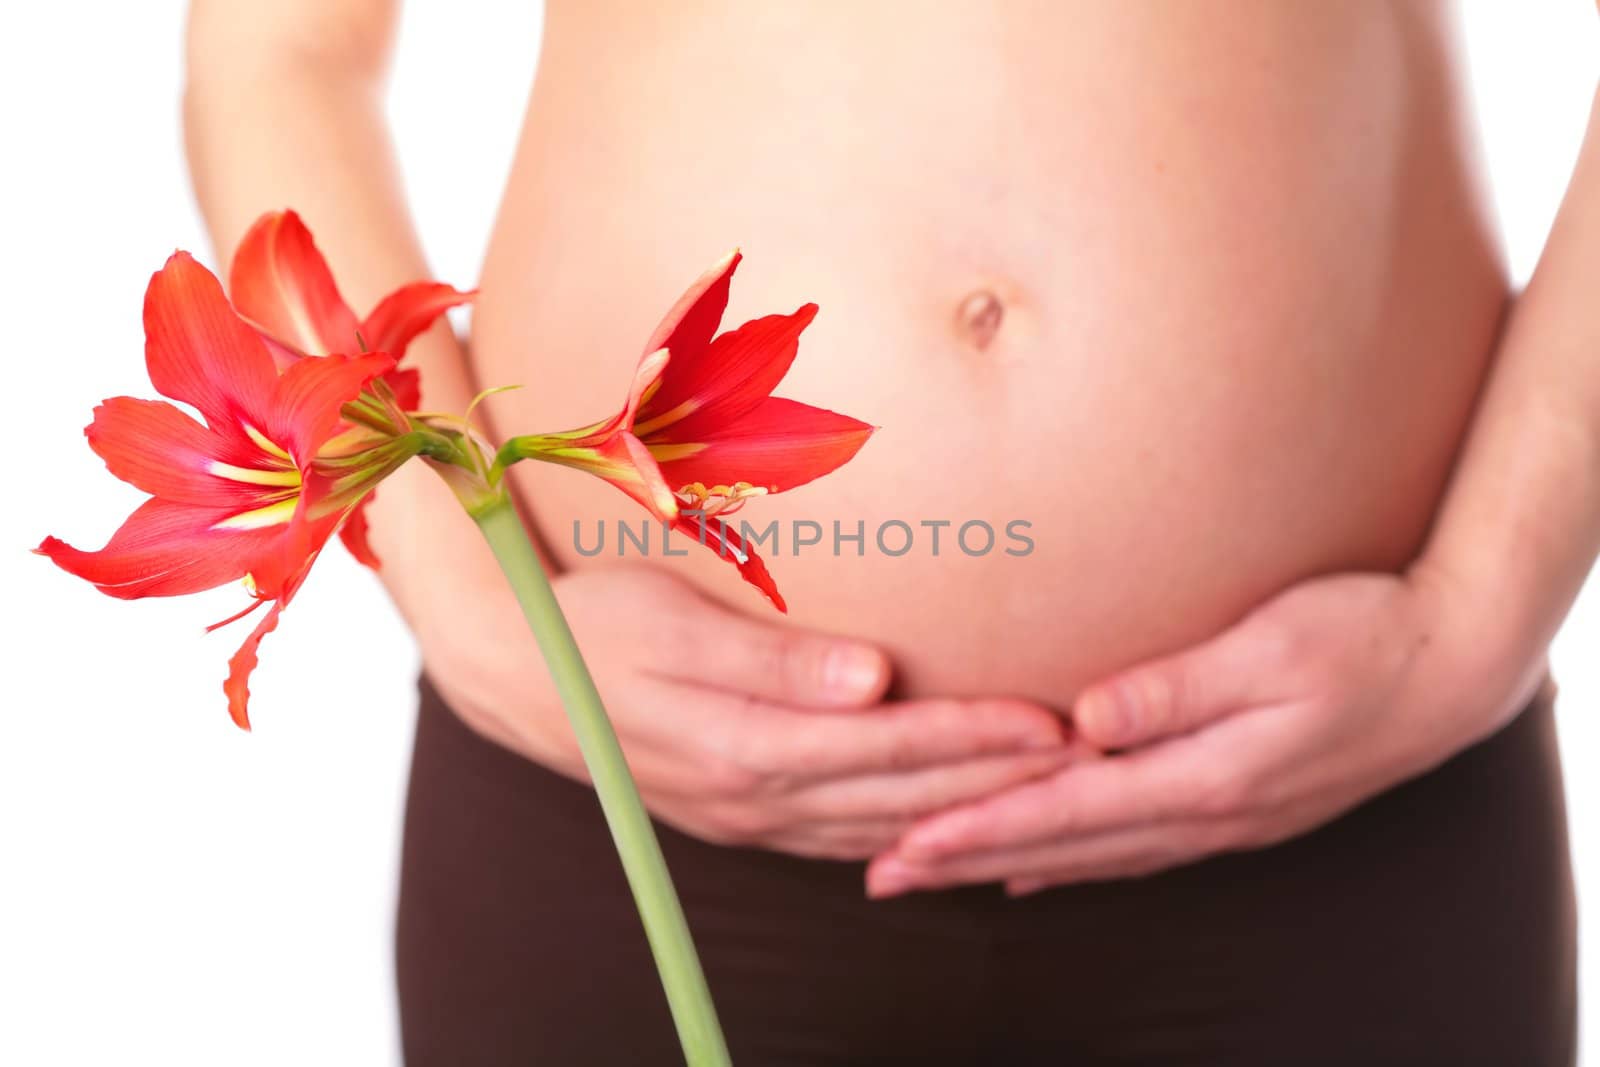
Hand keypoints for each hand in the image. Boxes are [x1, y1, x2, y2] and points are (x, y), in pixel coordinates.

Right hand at [427, 562, 1078, 859]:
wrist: (514, 678)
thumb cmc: (595, 628)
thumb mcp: (676, 625)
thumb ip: (776, 660)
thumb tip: (874, 680)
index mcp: (744, 746)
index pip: (889, 748)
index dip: (975, 737)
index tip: (1054, 721)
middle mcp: (752, 799)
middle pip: (899, 798)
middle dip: (996, 782)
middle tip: (1086, 762)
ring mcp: (745, 820)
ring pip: (878, 829)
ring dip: (963, 814)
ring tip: (1042, 793)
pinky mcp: (738, 818)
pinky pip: (840, 839)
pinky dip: (904, 837)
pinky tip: (945, 831)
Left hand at [866, 565, 1546, 894]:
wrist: (1451, 671)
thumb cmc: (1363, 638)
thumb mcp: (1273, 648)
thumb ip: (1177, 687)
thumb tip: (1089, 716)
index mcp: (1204, 775)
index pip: (1066, 810)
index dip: (980, 828)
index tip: (906, 842)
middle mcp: (1202, 812)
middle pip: (1062, 846)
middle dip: (967, 861)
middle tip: (885, 876)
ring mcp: (1218, 819)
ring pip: (1089, 855)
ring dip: (1006, 867)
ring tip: (936, 875)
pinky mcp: (1229, 807)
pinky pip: (1130, 849)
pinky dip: (1071, 864)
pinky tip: (1033, 872)